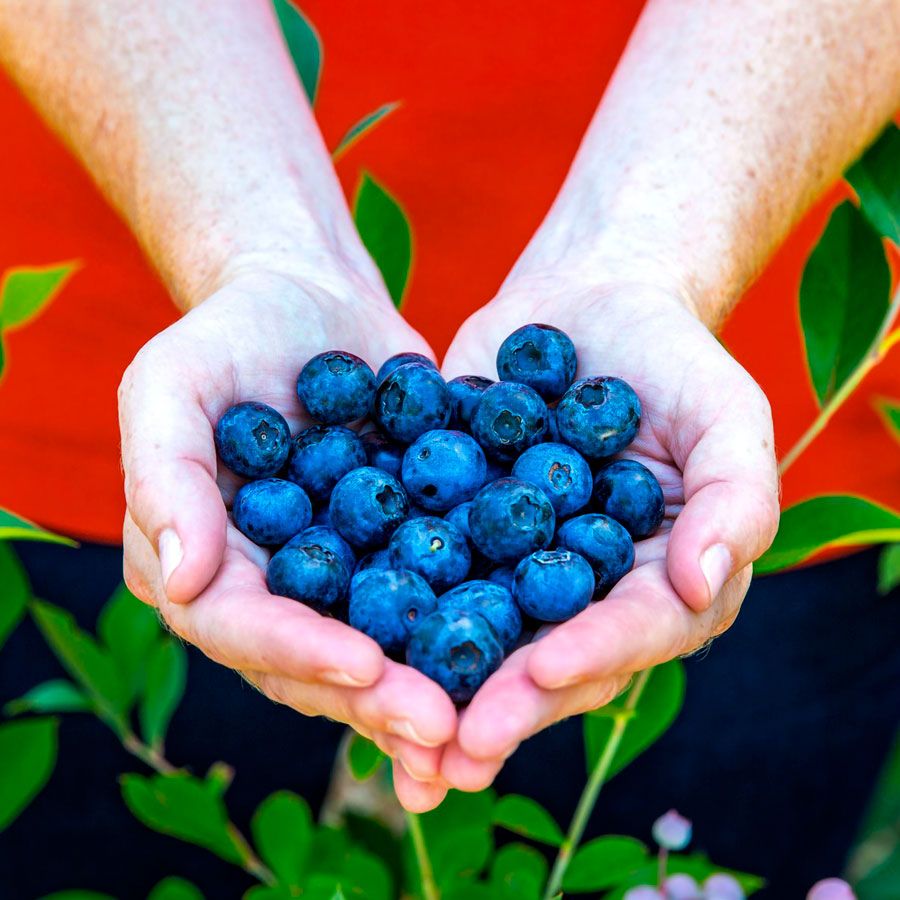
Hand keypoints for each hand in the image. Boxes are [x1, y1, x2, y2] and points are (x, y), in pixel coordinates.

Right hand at [119, 269, 456, 802]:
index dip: (297, 653)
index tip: (364, 666)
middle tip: (442, 728)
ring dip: (426, 688)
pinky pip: (430, 596)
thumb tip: (180, 582)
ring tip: (483, 721)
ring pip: (378, 647)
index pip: (240, 627)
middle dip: (374, 698)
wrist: (308, 297)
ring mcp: (336, 574)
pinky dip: (467, 630)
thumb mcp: (171, 384)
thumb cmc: (226, 333)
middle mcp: (269, 587)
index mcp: (203, 563)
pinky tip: (521, 656)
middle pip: (314, 661)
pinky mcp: (395, 548)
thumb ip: (165, 477)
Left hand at [434, 276, 778, 797]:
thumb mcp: (727, 416)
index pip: (633, 632)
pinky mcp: (455, 535)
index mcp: (660, 584)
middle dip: (503, 708)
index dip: (592, 656)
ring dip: (436, 692)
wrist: (585, 303)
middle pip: (547, 661)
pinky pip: (420, 577)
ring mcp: (514, 571)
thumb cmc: (673, 358)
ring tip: (389, 741)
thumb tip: (706, 587)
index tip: (541, 675)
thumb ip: (736, 499)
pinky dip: (386, 615)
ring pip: (478, 640)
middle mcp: (585, 596)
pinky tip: (339, 646)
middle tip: (451, 757)